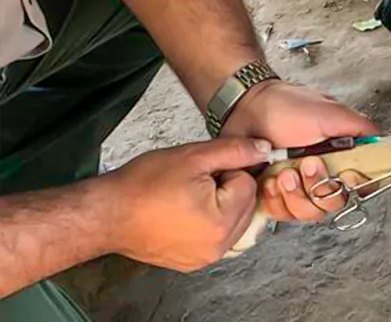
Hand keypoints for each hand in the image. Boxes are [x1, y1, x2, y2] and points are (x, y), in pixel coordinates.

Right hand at [101, 138, 270, 271]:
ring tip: (188, 196)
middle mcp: (217, 246)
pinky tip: (184, 212)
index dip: (227, 170)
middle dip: (227, 188)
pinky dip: (208, 221)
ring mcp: (205, 257)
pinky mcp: (193, 261)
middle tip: (195, 182)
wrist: (105, 213)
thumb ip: (235, 151)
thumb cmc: (141, 187)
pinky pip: (217, 236)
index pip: (249, 184)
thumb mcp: (193, 156)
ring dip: (220, 204)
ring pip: (234, 220)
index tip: (204, 170)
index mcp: (221, 222)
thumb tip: (264, 149)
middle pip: (246, 204)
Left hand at [221, 80, 378, 222]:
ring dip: (296, 195)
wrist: (245, 108)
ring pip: (309, 212)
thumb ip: (361, 127)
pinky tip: (269, 181)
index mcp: (340, 157)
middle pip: (335, 203)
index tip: (344, 175)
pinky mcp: (275, 196)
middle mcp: (323, 175)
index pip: (361, 184)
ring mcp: (299, 188)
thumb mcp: (330, 112)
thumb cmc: (286, 107)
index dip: (355, 185)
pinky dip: (276, 200)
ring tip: (282, 172)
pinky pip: (283, 214)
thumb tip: (384, 142)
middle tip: (305, 164)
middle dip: (319, 187)